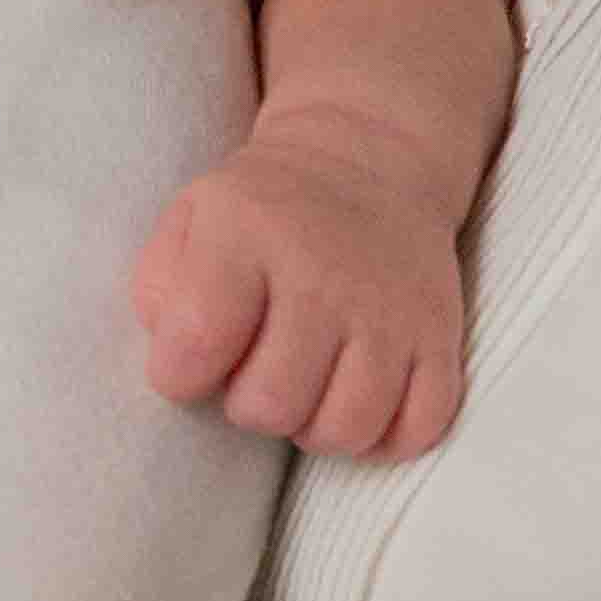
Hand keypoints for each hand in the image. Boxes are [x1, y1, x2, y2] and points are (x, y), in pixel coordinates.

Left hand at [133, 119, 465, 456]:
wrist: (367, 162)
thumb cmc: (263, 211)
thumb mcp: (191, 217)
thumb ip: (160, 287)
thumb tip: (174, 361)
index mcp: (247, 234)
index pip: (197, 340)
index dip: (178, 375)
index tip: (187, 363)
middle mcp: (324, 272)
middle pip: (272, 402)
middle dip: (247, 406)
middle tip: (251, 372)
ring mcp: (390, 309)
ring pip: (346, 429)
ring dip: (312, 427)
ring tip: (304, 388)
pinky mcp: (440, 336)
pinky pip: (417, 430)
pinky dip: (382, 437)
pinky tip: (355, 398)